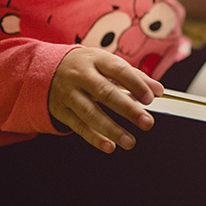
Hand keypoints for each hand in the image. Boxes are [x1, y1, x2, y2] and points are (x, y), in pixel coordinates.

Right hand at [48, 48, 163, 152]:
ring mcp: (69, 94)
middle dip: (128, 109)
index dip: (135, 84)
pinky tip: (109, 145)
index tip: (150, 98)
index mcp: (96, 60)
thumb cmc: (87, 67)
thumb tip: (157, 90)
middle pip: (105, 93)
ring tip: (130, 141)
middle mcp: (81, 76)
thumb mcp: (107, 63)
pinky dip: (94, 137)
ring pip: (90, 112)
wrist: (48, 69)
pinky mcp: (61, 110)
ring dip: (112, 129)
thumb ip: (134, 76)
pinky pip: (78, 126)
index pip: (118, 70)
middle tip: (146, 122)